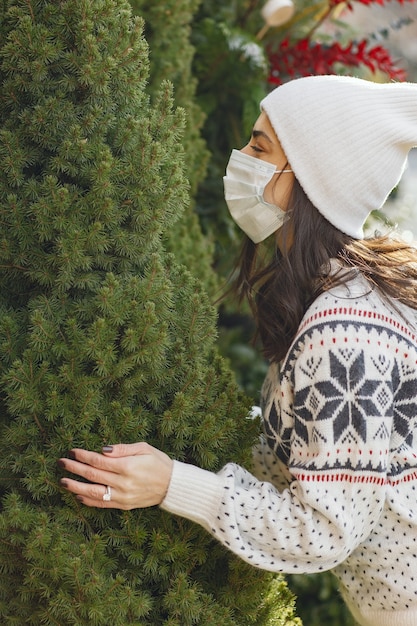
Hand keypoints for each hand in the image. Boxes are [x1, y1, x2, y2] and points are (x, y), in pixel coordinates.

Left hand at [58, 443, 172, 508]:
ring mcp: (122, 496)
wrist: (172, 485)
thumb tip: (103, 450)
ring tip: (63, 481)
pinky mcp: (123, 505)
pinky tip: (78, 495)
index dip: (84, 456)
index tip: (73, 451)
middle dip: (74, 468)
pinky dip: (88, 501)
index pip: (99, 461)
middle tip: (61, 462)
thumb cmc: (158, 462)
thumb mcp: (144, 448)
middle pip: (93, 475)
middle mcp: (123, 483)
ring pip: (93, 492)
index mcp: (128, 467)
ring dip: (75, 486)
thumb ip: (123, 449)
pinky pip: (102, 504)